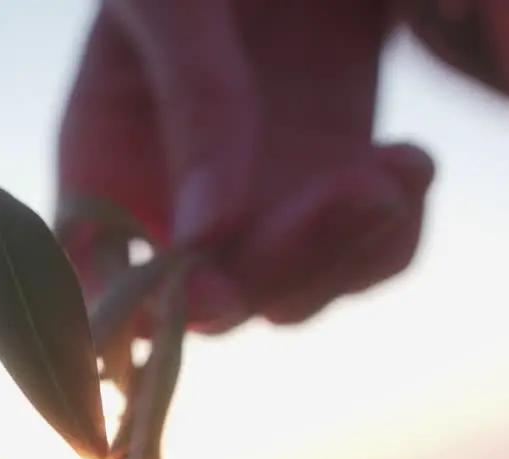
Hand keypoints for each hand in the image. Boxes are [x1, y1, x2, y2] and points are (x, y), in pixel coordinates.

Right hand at [57, 0, 435, 333]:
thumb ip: (191, 97)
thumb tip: (206, 232)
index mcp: (105, 162)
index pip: (98, 279)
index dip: (142, 312)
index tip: (212, 291)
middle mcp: (176, 202)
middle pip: (219, 300)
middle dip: (289, 265)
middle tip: (360, 188)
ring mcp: (260, 202)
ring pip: (299, 293)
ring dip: (352, 250)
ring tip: (399, 166)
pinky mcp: (332, 185)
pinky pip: (365, 255)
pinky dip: (396, 230)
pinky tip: (409, 160)